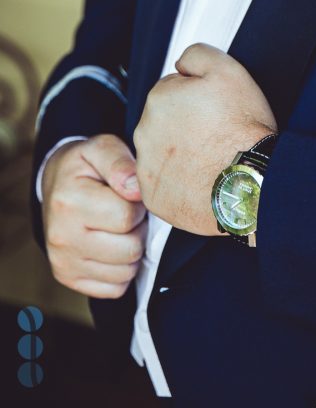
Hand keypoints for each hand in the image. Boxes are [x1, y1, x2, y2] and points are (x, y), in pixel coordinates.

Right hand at [42, 134, 146, 298]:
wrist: (55, 185)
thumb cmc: (85, 166)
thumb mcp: (101, 148)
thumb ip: (121, 162)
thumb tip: (136, 190)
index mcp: (69, 202)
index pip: (128, 216)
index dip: (138, 202)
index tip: (128, 193)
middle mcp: (61, 237)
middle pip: (130, 248)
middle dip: (138, 228)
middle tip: (126, 211)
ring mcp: (63, 262)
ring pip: (127, 271)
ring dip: (132, 249)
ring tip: (118, 227)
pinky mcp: (69, 278)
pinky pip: (116, 288)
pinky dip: (122, 270)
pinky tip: (112, 246)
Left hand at [133, 43, 276, 235]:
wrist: (247, 184)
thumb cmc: (241, 132)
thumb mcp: (229, 71)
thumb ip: (198, 55)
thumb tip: (182, 63)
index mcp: (160, 98)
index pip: (174, 90)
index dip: (199, 98)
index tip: (215, 110)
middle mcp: (145, 131)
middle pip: (165, 121)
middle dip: (186, 124)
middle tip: (216, 133)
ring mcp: (147, 165)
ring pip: (162, 151)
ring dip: (181, 151)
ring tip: (212, 157)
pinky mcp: (153, 194)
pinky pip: (163, 182)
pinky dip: (179, 180)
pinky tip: (202, 177)